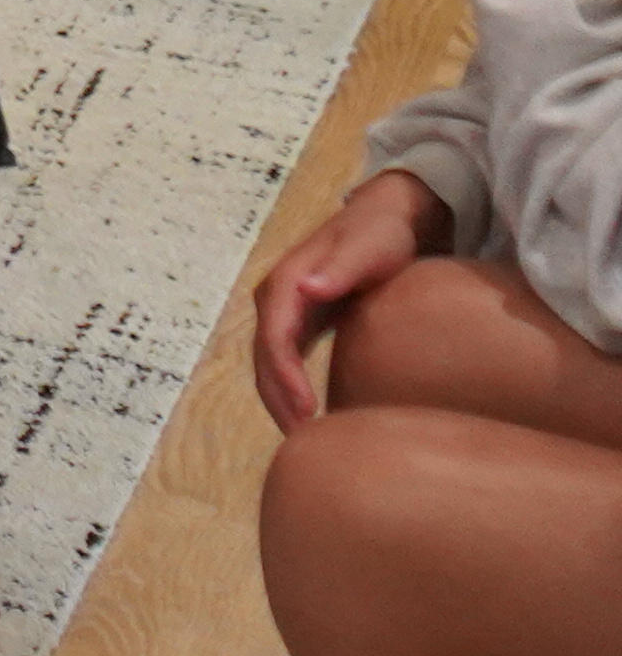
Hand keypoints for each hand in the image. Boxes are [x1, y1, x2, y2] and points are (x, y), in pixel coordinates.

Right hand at [253, 168, 453, 427]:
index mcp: (286, 282)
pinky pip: (285, 359)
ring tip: (303, 437)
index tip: (306, 413)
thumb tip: (304, 290)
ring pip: (270, 361)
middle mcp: (277, 296)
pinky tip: (309, 412)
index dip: (284, 377)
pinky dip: (290, 387)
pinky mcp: (302, 318)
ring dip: (279, 398)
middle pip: (264, 356)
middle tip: (302, 440)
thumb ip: (339, 268)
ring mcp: (286, 308)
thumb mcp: (369, 247)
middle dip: (276, 398)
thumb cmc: (384, 233)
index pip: (274, 338)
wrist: (391, 216)